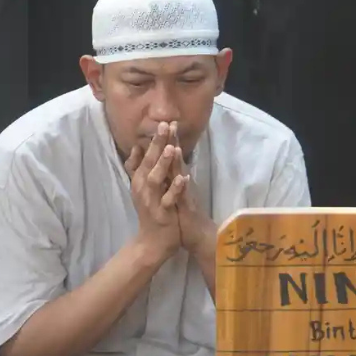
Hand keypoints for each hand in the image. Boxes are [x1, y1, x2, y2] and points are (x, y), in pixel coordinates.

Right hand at [125, 122, 185, 261]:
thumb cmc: (152, 211)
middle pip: (149, 162)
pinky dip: (175, 189)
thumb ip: (140, 167)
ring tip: (171, 148)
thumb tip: (136, 147)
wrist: (153, 242)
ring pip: (156, 179)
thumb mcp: (143, 187)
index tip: (165, 122)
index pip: (146, 155)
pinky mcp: (162, 213)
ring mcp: (151, 200)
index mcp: (140, 180)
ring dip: (163, 164)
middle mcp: (143, 188)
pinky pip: (168, 199)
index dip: (155, 139)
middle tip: (165, 125)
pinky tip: (183, 178)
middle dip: (157, 144)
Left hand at [168, 134, 217, 254]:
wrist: (193, 233)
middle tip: (170, 122)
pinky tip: (183, 177)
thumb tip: (161, 161)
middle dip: (172, 142)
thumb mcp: (170, 191)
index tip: (161, 122)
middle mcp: (181, 182)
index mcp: (174, 178)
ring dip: (177, 161)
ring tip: (174, 145)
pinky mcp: (187, 206)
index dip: (166, 140)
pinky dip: (182, 186)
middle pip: (175, 159)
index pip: (169, 156)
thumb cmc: (181, 212)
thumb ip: (167, 175)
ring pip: (180, 174)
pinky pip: (184, 195)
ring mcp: (185, 193)